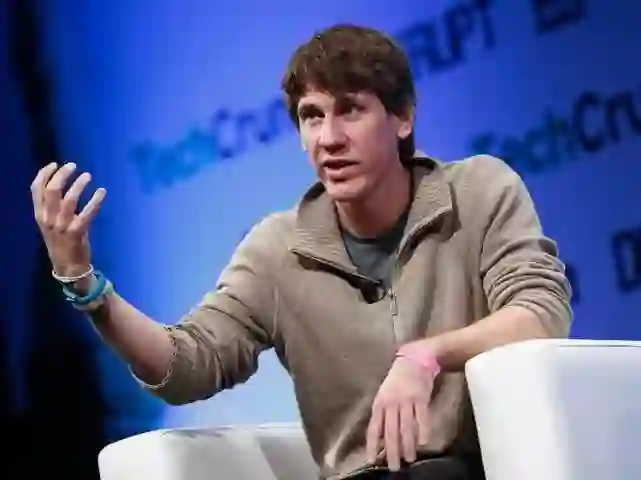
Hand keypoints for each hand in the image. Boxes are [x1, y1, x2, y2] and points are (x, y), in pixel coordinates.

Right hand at [30, 162, 105, 276]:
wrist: (68, 267)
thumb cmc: (62, 242)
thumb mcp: (50, 223)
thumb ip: (52, 207)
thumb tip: (61, 184)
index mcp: (39, 215)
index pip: (36, 189)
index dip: (44, 174)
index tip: (55, 164)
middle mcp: (48, 219)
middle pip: (52, 190)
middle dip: (62, 175)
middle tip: (73, 166)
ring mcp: (62, 226)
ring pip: (68, 200)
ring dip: (79, 185)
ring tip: (88, 176)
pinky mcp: (77, 232)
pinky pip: (87, 213)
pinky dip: (95, 201)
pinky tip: (102, 192)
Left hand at [366, 355, 434, 470]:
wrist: (414, 359)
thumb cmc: (397, 380)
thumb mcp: (385, 395)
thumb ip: (383, 415)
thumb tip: (381, 438)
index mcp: (380, 403)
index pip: (374, 427)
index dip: (372, 444)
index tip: (371, 459)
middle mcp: (391, 403)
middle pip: (391, 431)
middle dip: (392, 451)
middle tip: (394, 467)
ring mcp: (406, 400)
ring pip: (407, 427)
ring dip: (408, 445)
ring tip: (409, 459)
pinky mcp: (421, 397)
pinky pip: (422, 417)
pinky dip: (423, 430)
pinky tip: (423, 442)